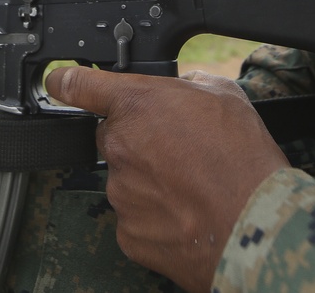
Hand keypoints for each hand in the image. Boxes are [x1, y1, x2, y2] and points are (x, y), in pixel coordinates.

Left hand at [44, 67, 287, 292]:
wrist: (255, 225)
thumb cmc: (243, 159)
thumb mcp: (224, 95)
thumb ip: (188, 85)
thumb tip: (182, 89)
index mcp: (136, 105)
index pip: (78, 85)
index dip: (65, 81)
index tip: (58, 83)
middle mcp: (118, 145)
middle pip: (113, 137)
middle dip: (138, 141)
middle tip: (178, 152)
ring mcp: (119, 191)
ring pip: (126, 179)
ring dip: (150, 180)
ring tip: (192, 186)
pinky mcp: (127, 232)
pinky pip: (135, 217)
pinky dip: (156, 215)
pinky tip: (186, 212)